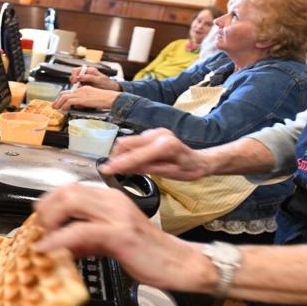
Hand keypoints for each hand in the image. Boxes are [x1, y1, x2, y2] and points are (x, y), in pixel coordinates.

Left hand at [32, 184, 213, 292]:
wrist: (180, 264)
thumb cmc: (151, 254)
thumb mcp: (113, 242)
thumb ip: (88, 239)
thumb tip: (62, 244)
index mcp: (113, 199)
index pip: (72, 189)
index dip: (49, 202)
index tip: (39, 220)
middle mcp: (114, 201)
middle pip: (67, 191)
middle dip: (45, 210)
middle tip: (37, 231)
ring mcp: (117, 216)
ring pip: (70, 204)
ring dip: (49, 222)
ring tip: (41, 240)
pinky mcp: (120, 234)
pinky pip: (80, 231)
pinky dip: (59, 240)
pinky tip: (48, 250)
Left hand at [54, 86, 116, 110]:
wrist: (110, 98)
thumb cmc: (105, 100)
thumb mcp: (93, 99)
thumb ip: (84, 101)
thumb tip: (78, 106)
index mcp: (83, 89)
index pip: (70, 92)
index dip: (63, 97)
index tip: (60, 102)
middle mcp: (80, 90)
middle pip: (65, 93)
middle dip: (58, 99)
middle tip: (54, 105)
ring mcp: (80, 94)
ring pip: (64, 96)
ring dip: (58, 103)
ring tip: (56, 108)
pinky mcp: (81, 98)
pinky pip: (69, 101)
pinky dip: (64, 105)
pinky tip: (64, 110)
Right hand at [68, 66, 119, 90]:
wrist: (113, 90)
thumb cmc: (108, 84)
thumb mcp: (99, 80)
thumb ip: (89, 77)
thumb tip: (80, 77)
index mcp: (89, 70)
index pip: (76, 70)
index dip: (74, 76)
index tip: (75, 82)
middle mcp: (86, 75)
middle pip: (74, 77)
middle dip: (73, 82)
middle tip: (76, 87)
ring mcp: (85, 81)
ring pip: (75, 83)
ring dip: (75, 87)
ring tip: (79, 91)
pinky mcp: (86, 87)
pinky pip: (79, 89)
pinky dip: (78, 92)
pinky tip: (81, 94)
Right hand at [99, 129, 214, 180]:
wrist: (200, 160)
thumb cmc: (189, 169)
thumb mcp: (168, 174)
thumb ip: (145, 168)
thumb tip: (124, 168)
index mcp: (164, 145)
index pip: (134, 155)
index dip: (118, 163)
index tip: (106, 170)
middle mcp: (158, 134)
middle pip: (126, 142)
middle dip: (116, 156)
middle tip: (112, 170)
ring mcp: (155, 132)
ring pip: (129, 141)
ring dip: (122, 154)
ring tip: (124, 168)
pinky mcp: (153, 133)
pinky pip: (135, 141)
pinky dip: (130, 151)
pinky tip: (135, 161)